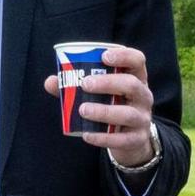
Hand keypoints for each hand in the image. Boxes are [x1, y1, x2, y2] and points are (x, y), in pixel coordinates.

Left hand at [41, 44, 157, 167]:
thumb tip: (50, 82)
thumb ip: (76, 86)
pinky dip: (103, 137)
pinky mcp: (138, 139)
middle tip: (85, 84)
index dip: (123, 56)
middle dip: (108, 83)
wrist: (130, 139)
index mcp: (136, 78)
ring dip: (104, 111)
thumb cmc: (112, 107)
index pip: (138, 60)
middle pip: (132, 85)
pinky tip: (87, 134)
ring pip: (128, 114)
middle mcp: (144, 96)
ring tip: (83, 110)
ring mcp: (143, 118)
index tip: (103, 56)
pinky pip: (122, 139)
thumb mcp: (101, 94)